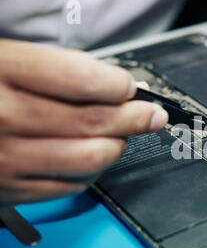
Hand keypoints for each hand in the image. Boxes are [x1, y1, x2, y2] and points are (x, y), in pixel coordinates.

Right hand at [0, 39, 167, 207]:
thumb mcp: (4, 58)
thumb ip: (59, 69)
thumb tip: (116, 85)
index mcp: (1, 71)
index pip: (82, 79)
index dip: (119, 84)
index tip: (132, 87)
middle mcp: (3, 116)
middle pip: (95, 121)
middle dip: (136, 117)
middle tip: (151, 114)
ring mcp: (6, 158)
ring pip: (92, 157)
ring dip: (118, 144)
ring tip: (121, 134)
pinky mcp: (12, 189)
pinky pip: (73, 184)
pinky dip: (94, 169)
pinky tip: (92, 155)